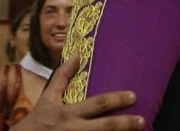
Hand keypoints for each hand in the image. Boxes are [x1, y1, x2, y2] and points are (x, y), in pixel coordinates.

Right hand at [13, 55, 143, 130]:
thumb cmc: (37, 120)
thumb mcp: (47, 97)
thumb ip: (62, 77)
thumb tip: (77, 55)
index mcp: (67, 113)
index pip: (97, 104)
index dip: (116, 99)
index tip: (133, 95)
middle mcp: (73, 129)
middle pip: (105, 127)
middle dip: (125, 124)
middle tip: (142, 120)